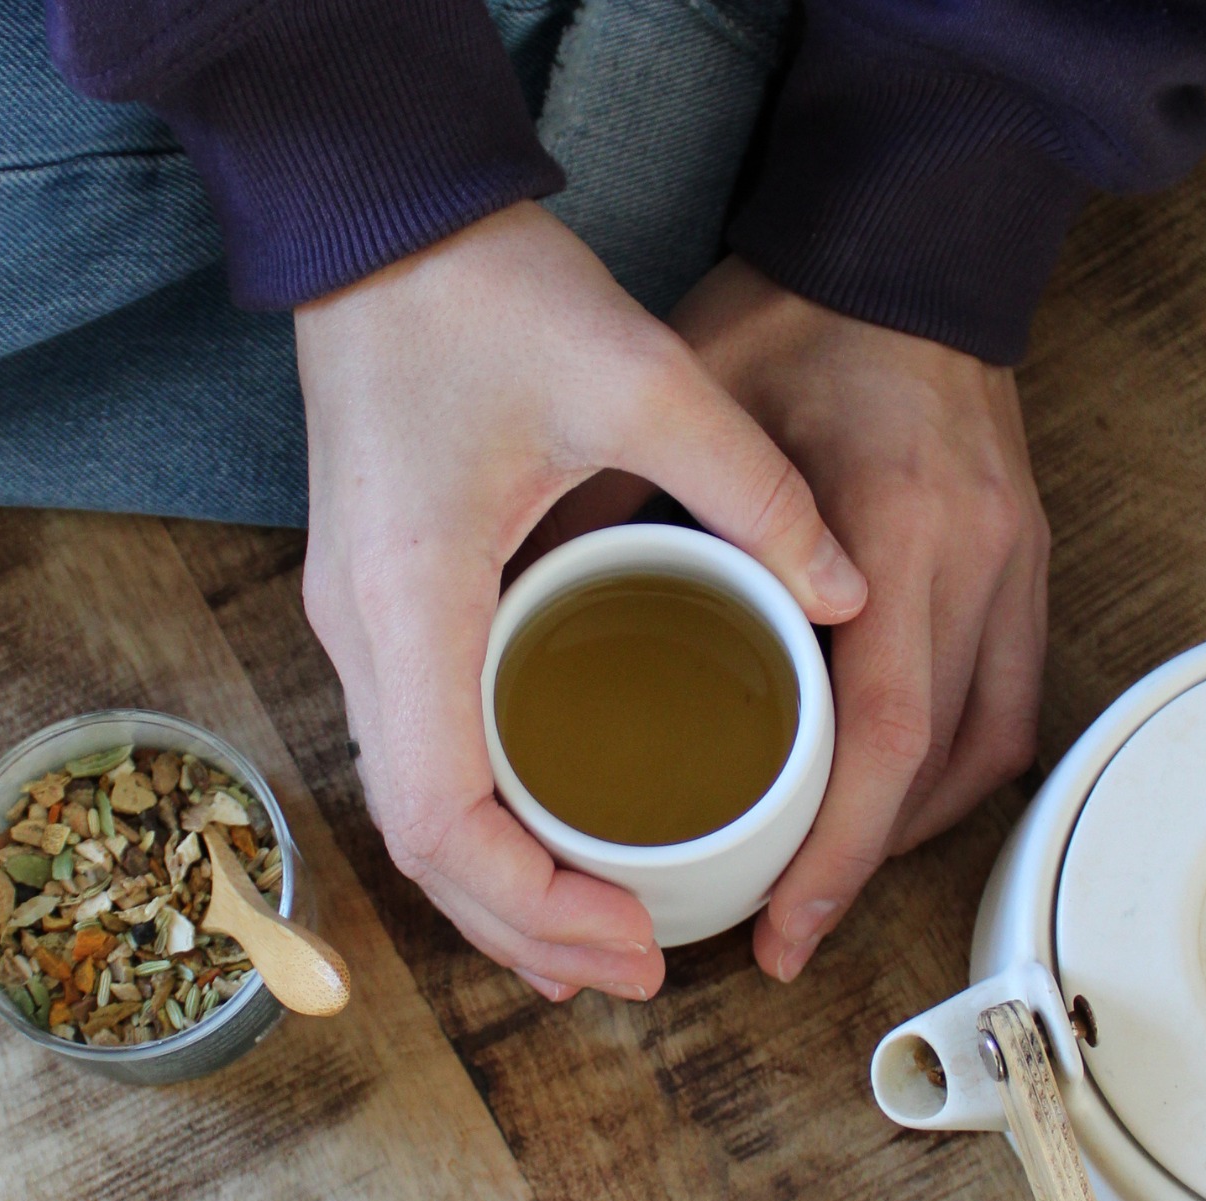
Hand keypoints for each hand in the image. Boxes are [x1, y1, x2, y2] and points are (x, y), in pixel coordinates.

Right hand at [295, 205, 867, 1000]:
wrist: (380, 224)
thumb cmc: (481, 292)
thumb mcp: (637, 375)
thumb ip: (752, 489)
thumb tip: (849, 592)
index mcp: (412, 595)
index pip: (441, 814)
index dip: (531, 902)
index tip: (626, 938)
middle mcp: (364, 629)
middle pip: (420, 841)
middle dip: (523, 926)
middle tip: (635, 971)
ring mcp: (356, 620)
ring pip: (411, 808)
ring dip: (496, 887)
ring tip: (596, 938)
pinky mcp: (376, 601)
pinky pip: (419, 751)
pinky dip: (479, 821)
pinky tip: (544, 840)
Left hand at [671, 257, 1049, 981]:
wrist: (903, 235)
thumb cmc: (793, 311)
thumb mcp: (688, 394)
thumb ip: (622, 499)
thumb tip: (528, 604)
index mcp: (896, 522)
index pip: (882, 730)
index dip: (837, 849)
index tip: (779, 926)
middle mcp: (976, 555)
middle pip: (944, 764)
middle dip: (866, 868)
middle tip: (785, 934)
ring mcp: (1016, 557)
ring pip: (988, 746)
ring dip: (913, 827)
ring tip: (826, 878)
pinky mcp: (1026, 554)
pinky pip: (1010, 695)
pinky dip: (953, 767)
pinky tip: (889, 793)